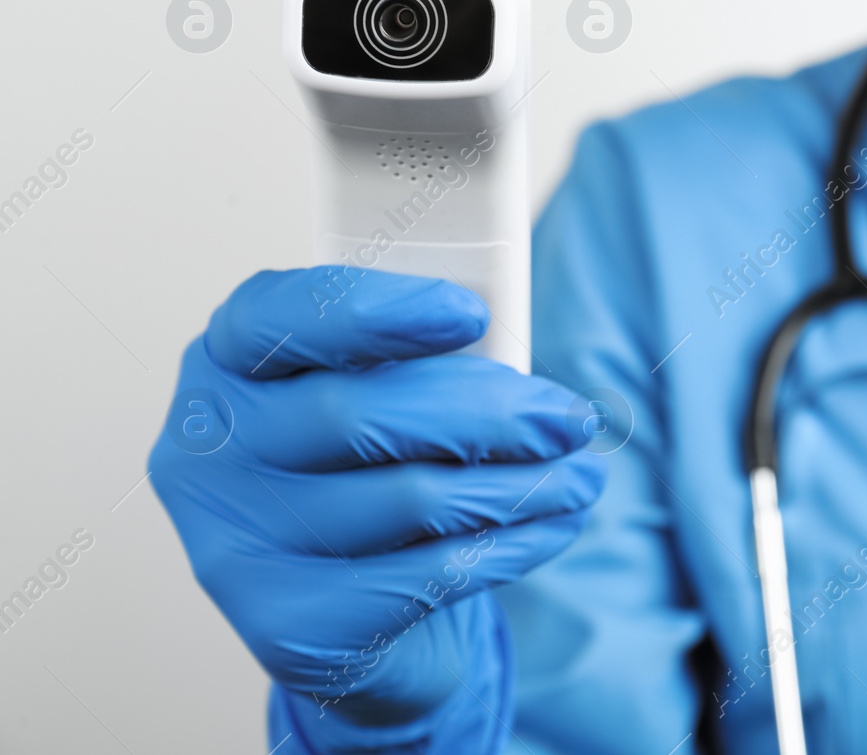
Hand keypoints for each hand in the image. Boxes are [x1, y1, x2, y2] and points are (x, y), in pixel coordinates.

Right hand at [150, 268, 603, 726]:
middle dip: (490, 412)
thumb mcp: (388, 393)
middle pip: (357, 413)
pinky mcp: (288, 629)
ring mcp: (234, 548)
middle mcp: (206, 452)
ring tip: (585, 476)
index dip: (373, 312)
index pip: (275, 317)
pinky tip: (557, 525)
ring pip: (410, 498)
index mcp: (225, 364)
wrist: (351, 617)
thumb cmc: (372, 471)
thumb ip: (428, 361)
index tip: (469, 313)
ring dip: (523, 484)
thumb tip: (533, 385)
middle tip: (573, 419)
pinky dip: (511, 544)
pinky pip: (428, 575)